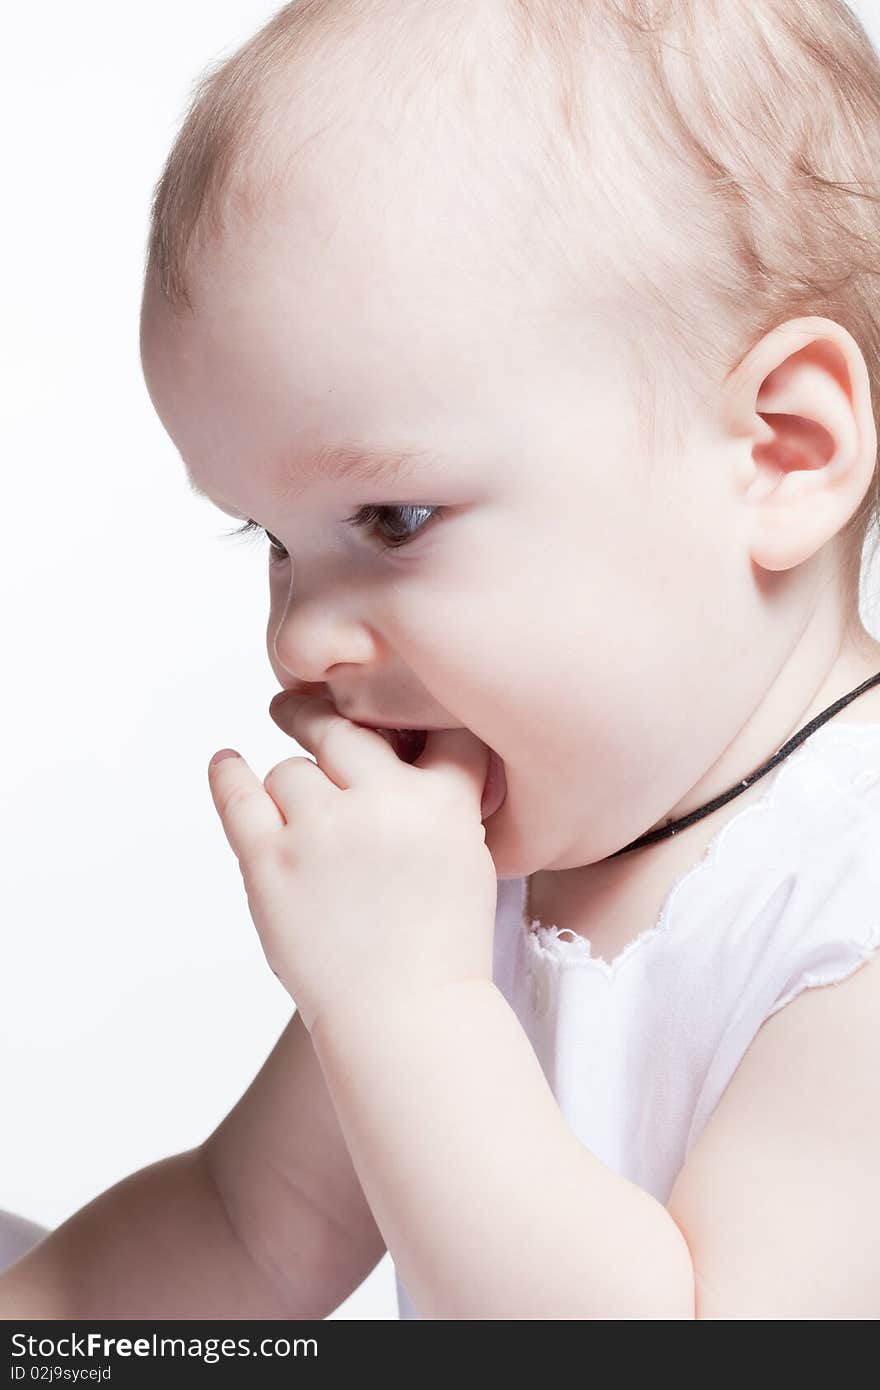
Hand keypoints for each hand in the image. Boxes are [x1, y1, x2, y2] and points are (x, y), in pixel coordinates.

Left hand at [206, 693, 497, 1034]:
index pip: (431, 728)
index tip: (386, 706)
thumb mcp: (467, 857)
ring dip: (294, 789)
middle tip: (303, 715)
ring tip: (302, 821)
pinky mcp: (270, 863)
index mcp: (444, 803)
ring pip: (290, 771)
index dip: (408, 716)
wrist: (405, 1016)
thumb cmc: (439, 945)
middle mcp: (383, 804)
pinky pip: (238, 797)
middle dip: (323, 724)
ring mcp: (322, 832)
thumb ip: (440, 799)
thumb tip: (394, 745)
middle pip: (343, 733)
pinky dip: (227, 775)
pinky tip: (225, 762)